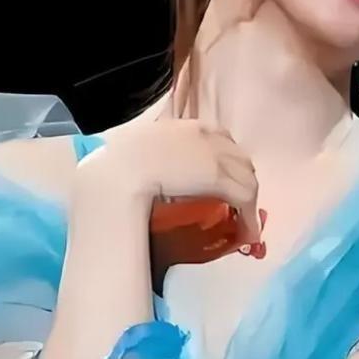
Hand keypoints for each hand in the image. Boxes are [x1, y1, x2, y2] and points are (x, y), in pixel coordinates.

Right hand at [76, 119, 263, 269]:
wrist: (113, 180)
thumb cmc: (110, 172)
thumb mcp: (127, 156)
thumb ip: (142, 160)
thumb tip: (144, 181)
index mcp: (176, 126)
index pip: (215, 134)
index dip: (222, 158)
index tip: (218, 177)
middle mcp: (198, 132)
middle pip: (235, 154)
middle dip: (238, 177)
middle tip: (232, 202)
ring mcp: (211, 153)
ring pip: (245, 175)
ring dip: (246, 199)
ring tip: (242, 220)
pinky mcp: (219, 177)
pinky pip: (245, 197)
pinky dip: (249, 217)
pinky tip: (247, 233)